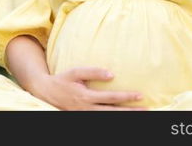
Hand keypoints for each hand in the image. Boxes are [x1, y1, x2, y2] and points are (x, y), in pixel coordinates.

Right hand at [31, 67, 147, 110]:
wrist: (45, 93)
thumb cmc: (62, 80)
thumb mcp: (75, 72)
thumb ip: (93, 72)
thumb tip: (111, 74)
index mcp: (86, 97)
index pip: (111, 98)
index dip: (126, 97)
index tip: (140, 95)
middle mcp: (87, 109)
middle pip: (113, 112)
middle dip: (130, 112)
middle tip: (146, 110)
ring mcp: (85, 115)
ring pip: (108, 119)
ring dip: (123, 117)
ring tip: (138, 116)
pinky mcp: (83, 118)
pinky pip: (100, 120)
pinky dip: (112, 120)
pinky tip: (121, 118)